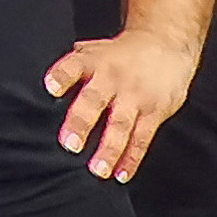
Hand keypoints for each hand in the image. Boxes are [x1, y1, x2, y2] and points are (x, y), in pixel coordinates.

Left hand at [46, 22, 203, 180]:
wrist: (168, 43)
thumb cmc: (125, 52)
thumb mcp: (98, 49)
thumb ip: (75, 65)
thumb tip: (47, 82)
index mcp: (95, 61)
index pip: (74, 66)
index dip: (62, 76)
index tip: (51, 88)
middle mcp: (113, 78)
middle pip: (95, 100)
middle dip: (82, 122)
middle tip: (70, 145)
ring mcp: (135, 96)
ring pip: (120, 125)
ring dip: (109, 149)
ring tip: (98, 170)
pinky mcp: (155, 111)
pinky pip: (142, 138)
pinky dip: (131, 158)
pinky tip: (121, 174)